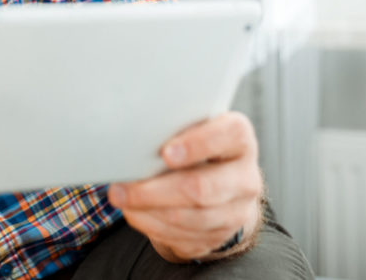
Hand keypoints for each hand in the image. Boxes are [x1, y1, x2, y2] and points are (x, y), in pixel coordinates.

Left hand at [108, 111, 262, 262]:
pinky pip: (184, 237)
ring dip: (148, 211)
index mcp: (239, 139)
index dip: (197, 144)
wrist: (222, 184)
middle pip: (202, 188)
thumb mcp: (191, 129)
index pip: (229, 135)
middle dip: (155, 191)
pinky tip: (134, 213)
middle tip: (120, 188)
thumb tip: (131, 138)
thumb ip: (172, 128)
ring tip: (120, 198)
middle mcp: (245, 177)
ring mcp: (237, 211)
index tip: (165, 153)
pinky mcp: (220, 236)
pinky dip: (152, 225)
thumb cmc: (196, 146)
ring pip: (190, 218)